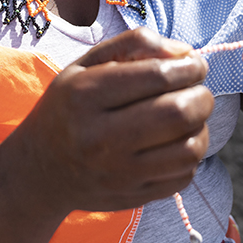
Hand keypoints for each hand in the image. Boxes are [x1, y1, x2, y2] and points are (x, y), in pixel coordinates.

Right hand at [11, 27, 214, 213]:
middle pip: (178, 112)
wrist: (40, 169)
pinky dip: (191, 155)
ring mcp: (118, 172)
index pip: (157, 75)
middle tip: (197, 89)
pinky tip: (176, 142)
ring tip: (189, 116)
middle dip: (201, 95)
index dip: (189, 66)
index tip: (195, 64)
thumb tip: (184, 52)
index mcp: (86, 95)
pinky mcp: (134, 197)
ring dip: (201, 126)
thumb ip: (134, 45)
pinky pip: (185, 175)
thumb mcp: (86, 65)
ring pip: (189, 148)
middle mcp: (100, 136)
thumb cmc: (69, 107)